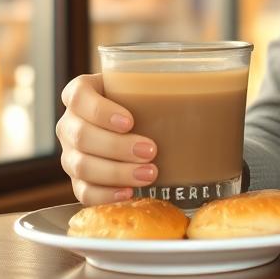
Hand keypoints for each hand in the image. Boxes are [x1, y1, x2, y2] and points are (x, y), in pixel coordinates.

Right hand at [57, 73, 157, 203]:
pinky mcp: (76, 180)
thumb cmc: (143, 99)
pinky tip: (129, 193)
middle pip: (81, 135)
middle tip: (151, 150)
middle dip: (117, 146)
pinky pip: (82, 192)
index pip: (78, 96)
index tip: (130, 121)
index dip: (100, 111)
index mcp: (80, 92)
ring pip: (81, 166)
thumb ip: (164, 83)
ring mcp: (69, 153)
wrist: (135, 125)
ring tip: (150, 173)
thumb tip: (209, 87)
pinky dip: (105, 194)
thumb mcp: (147, 86)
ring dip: (116, 172)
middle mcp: (69, 122)